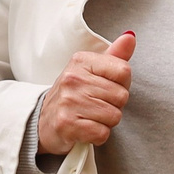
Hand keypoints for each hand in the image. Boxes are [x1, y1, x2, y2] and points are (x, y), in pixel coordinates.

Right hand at [37, 31, 134, 153]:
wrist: (43, 120)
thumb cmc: (73, 95)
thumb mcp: (90, 70)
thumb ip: (114, 55)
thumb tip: (130, 37)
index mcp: (81, 61)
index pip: (123, 71)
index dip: (121, 84)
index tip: (106, 87)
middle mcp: (73, 79)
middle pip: (122, 96)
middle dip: (114, 105)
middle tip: (96, 105)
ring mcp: (69, 102)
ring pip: (114, 116)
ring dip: (106, 122)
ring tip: (90, 116)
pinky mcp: (67, 124)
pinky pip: (102, 133)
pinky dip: (98, 135)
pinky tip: (85, 128)